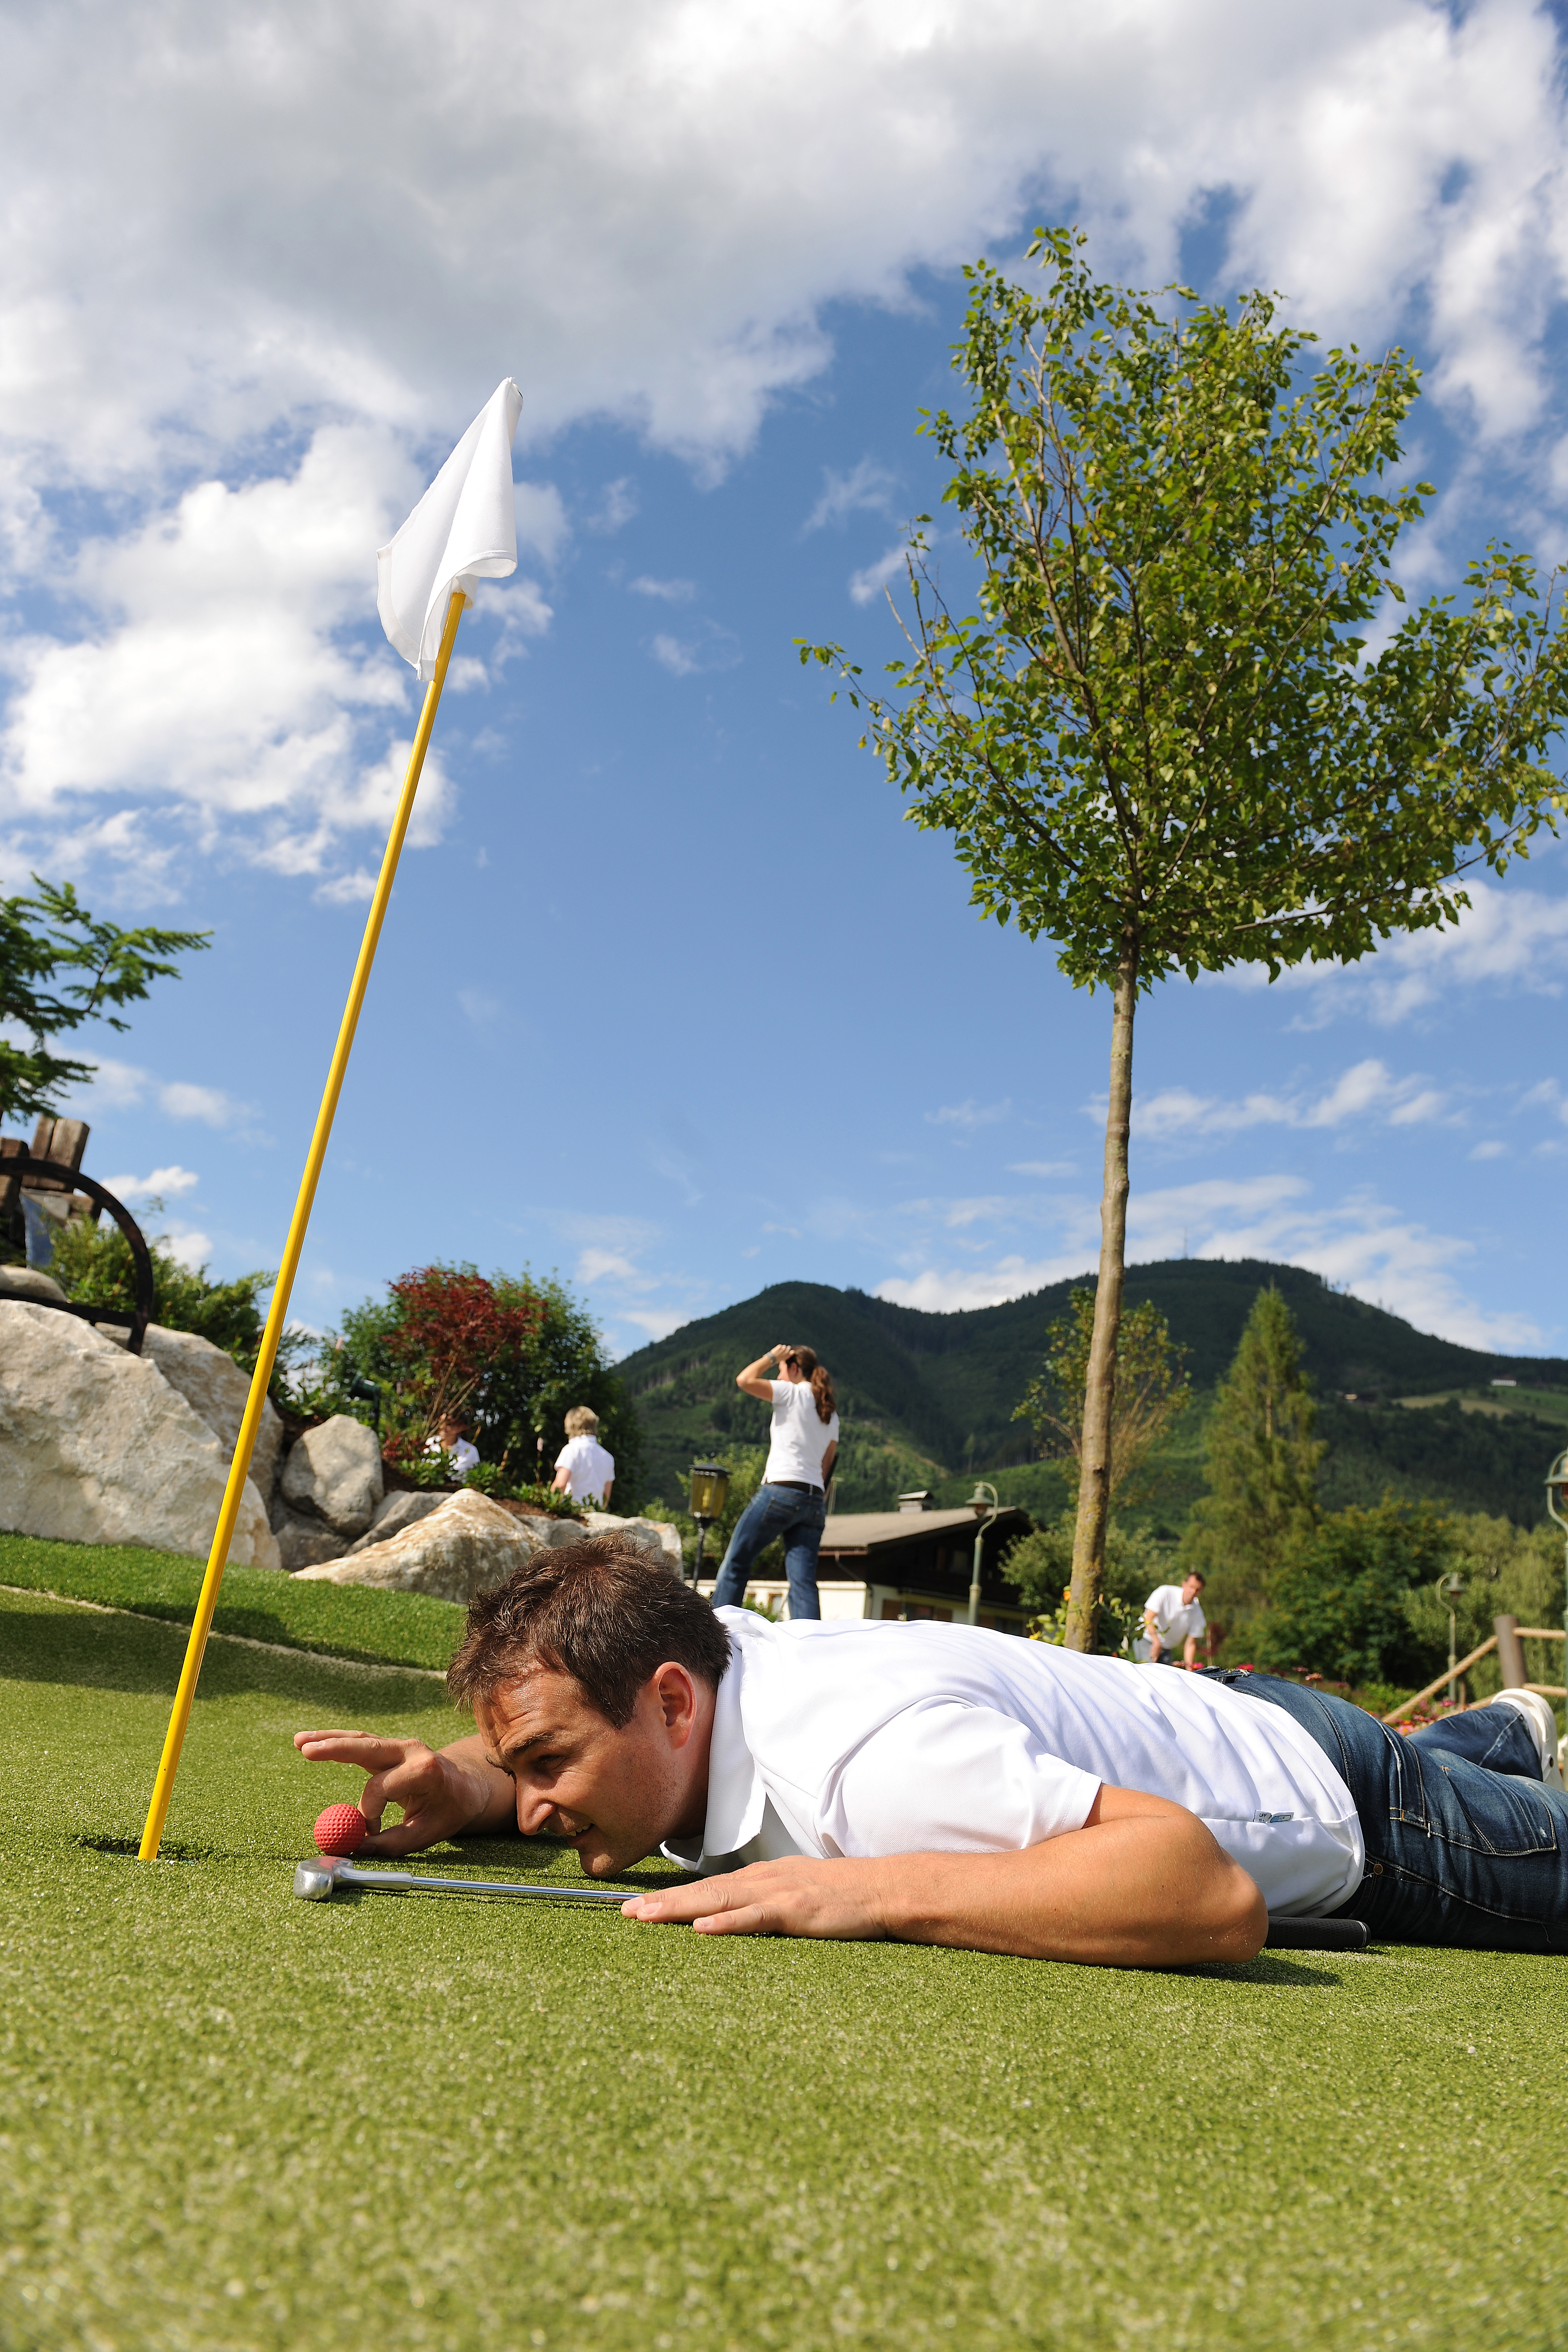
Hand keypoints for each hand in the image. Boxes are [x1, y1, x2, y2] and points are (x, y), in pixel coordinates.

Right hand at [292, 1729, 499, 1855]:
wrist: (468, 1787)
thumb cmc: (449, 1811)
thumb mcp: (426, 1834)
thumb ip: (390, 1843)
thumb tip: (354, 1848)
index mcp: (425, 1770)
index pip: (383, 1787)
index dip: (369, 1813)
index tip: (369, 1833)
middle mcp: (412, 1750)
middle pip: (368, 1746)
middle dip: (336, 1748)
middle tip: (306, 1750)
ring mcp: (400, 1745)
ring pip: (360, 1739)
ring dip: (329, 1740)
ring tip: (299, 1741)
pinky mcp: (389, 1748)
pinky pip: (361, 1743)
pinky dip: (337, 1741)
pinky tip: (311, 1739)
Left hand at [621, 1855, 891, 1941]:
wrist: (880, 1890)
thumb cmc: (841, 1896)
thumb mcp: (795, 1891)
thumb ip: (764, 1900)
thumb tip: (735, 1913)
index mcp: (761, 1877)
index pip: (707, 1886)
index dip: (671, 1895)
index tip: (638, 1905)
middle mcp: (762, 1879)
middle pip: (703, 1890)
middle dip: (662, 1901)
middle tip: (626, 1912)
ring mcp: (777, 1893)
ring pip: (718, 1899)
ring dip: (679, 1907)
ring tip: (647, 1916)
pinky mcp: (794, 1910)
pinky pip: (754, 1917)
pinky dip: (726, 1921)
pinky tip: (701, 1926)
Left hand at [772, 1341, 792, 1362]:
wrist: (772, 1359)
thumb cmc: (777, 1360)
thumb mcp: (783, 1359)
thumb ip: (785, 1355)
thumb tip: (787, 1352)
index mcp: (787, 1356)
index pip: (793, 1351)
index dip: (791, 1351)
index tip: (789, 1351)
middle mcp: (786, 1352)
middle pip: (789, 1347)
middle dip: (786, 1347)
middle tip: (783, 1349)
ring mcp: (783, 1349)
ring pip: (784, 1346)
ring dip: (782, 1347)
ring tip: (779, 1351)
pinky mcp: (780, 1347)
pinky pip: (780, 1345)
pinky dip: (778, 1347)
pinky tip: (776, 1350)